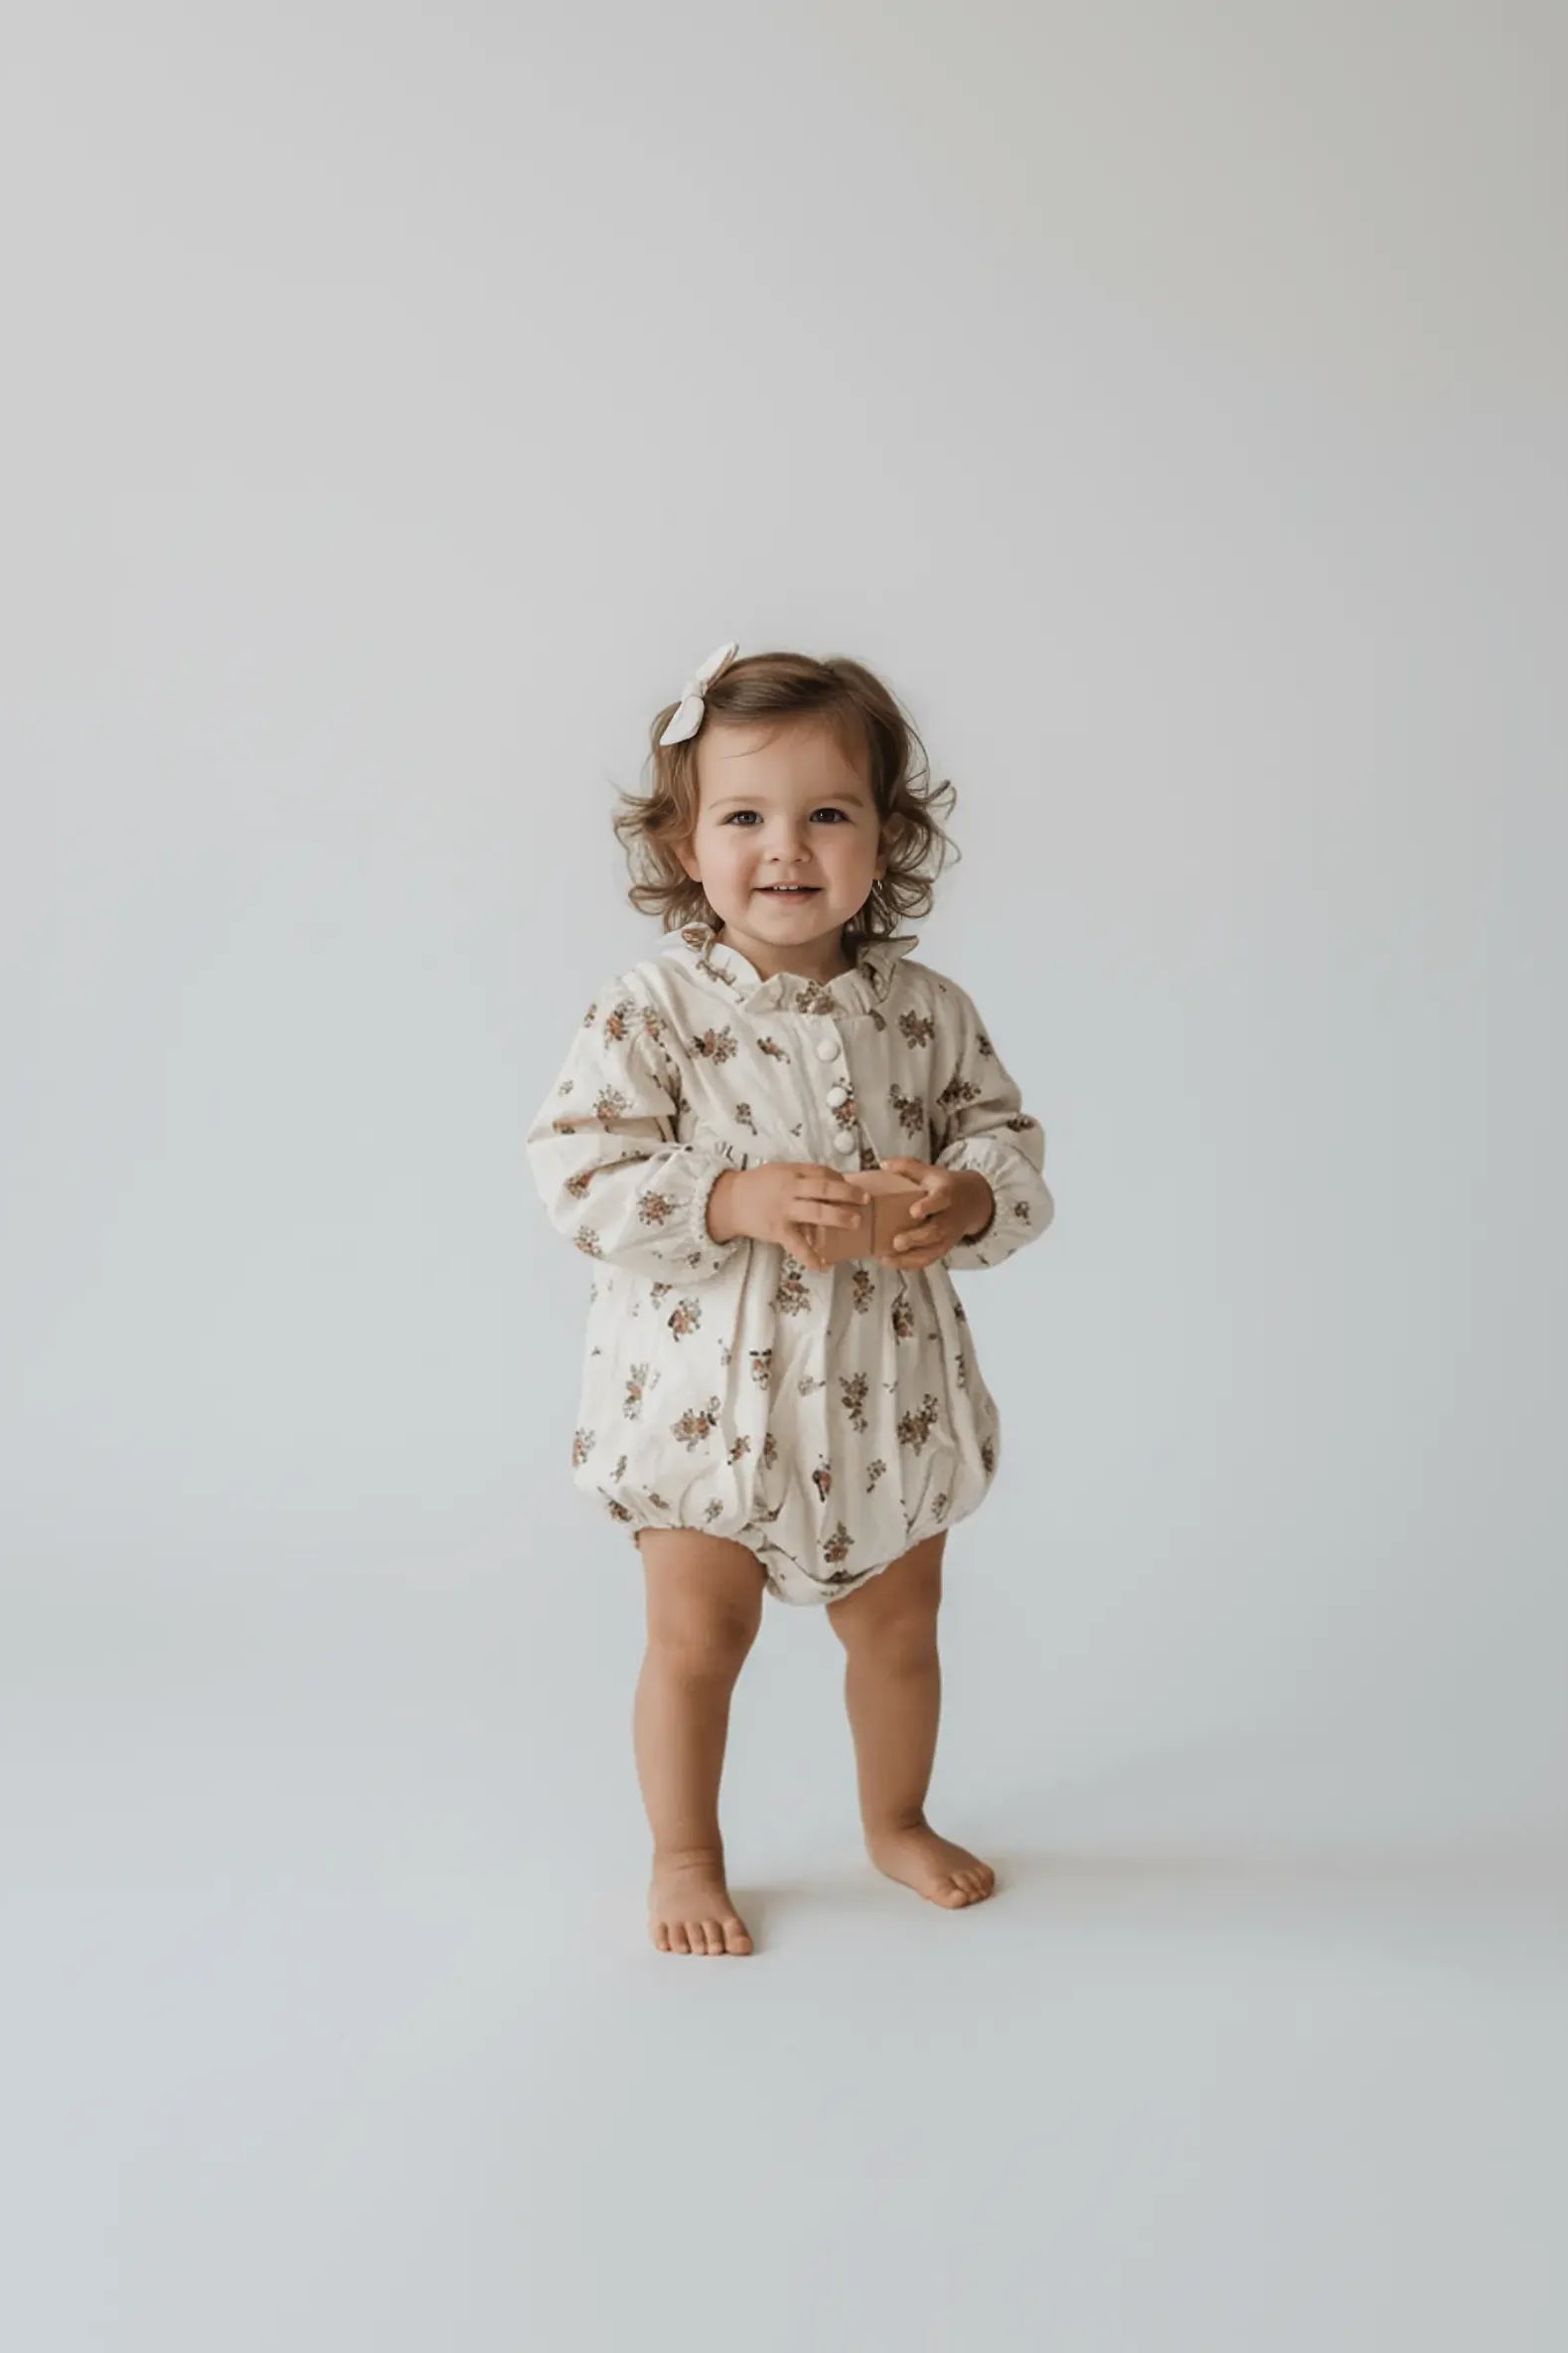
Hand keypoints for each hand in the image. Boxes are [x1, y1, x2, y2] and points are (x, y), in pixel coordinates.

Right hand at [707, 1161, 868, 1271]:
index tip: (853, 1186)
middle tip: (866, 1200)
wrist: (730, 1201)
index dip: (841, 1178)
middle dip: (848, 1193)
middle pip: (824, 1188)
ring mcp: (785, 1210)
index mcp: (792, 1172)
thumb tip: (832, 1181)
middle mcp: (790, 1189)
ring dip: (839, 1216)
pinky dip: (810, 1256)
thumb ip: (803, 1176)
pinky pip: (797, 1244)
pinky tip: (822, 1265)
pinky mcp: (778, 1230)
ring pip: (817, 1211)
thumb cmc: (758, 1186)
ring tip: (856, 1222)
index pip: (822, 1172)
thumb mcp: (780, 1171)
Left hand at [875, 1158, 993, 1269]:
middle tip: (897, 1242)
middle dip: (917, 1238)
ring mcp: (948, 1236)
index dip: (929, 1205)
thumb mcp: (930, 1171)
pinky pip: (929, 1259)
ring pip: (933, 1250)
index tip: (914, 1211)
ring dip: (910, 1256)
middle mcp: (950, 1217)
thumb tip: (883, 1164)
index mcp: (947, 1194)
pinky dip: (910, 1264)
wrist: (973, 1201)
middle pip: (936, 1231)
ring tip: (887, 1258)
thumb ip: (907, 1167)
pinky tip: (890, 1262)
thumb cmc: (943, 1185)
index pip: (941, 1200)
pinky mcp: (943, 1248)